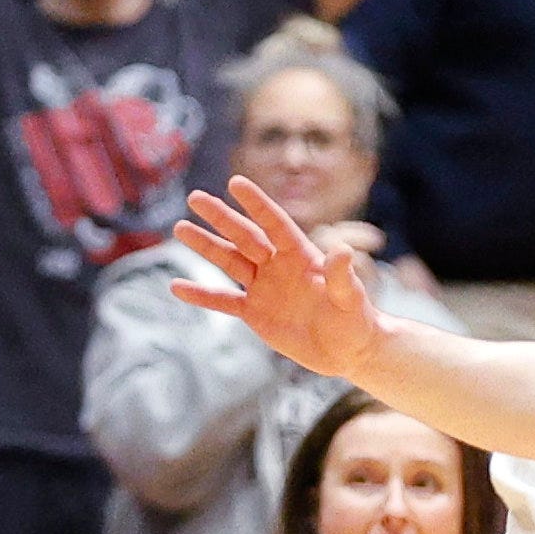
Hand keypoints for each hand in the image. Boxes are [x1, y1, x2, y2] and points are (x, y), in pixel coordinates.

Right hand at [177, 177, 396, 381]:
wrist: (348, 351)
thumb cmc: (357, 320)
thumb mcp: (351, 298)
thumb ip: (343, 276)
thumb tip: (342, 249)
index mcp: (301, 255)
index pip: (275, 224)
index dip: (257, 204)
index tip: (235, 182)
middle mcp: (278, 265)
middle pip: (245, 237)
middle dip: (221, 218)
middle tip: (195, 197)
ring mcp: (264, 287)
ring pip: (229, 261)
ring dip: (206, 246)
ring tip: (180, 228)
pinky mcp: (254, 312)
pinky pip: (224, 301)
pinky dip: (202, 295)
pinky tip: (177, 287)